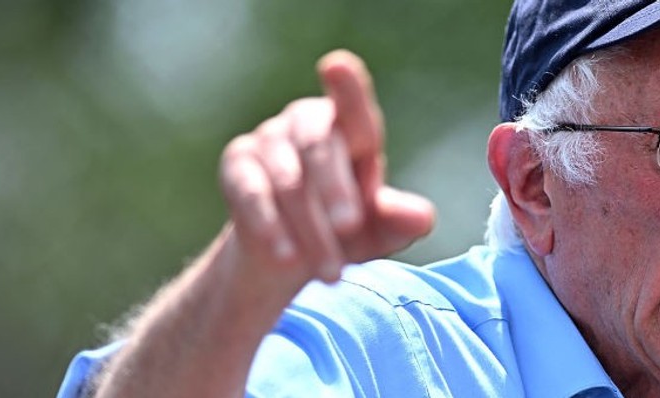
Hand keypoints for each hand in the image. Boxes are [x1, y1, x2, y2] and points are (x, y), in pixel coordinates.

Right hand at [218, 49, 434, 284]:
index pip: (353, 106)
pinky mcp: (236, 163)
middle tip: (350, 229)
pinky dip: (271, 227)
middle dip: (337, 193)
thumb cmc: (346, 232)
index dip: (347, 86)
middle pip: (321, 147)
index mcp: (353, 130)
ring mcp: (269, 139)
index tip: (336, 65)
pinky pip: (252, 193)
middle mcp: (308, 122)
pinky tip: (285, 257)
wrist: (289, 256)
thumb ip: (398, 220)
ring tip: (331, 273)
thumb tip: (423, 217)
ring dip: (310, 228)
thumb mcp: (378, 232)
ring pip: (288, 180)